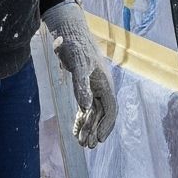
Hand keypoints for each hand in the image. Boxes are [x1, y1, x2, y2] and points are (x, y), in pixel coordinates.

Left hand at [43, 0, 117, 147]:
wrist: (68, 31)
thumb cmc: (74, 45)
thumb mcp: (77, 64)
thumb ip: (81, 85)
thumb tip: (86, 107)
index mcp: (105, 83)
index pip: (110, 109)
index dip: (106, 125)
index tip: (99, 139)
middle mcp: (101, 87)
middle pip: (101, 113)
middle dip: (95, 130)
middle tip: (87, 146)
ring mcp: (92, 87)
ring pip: (92, 112)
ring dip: (87, 127)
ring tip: (81, 142)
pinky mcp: (83, 86)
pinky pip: (85, 107)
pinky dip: (80, 118)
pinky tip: (75, 130)